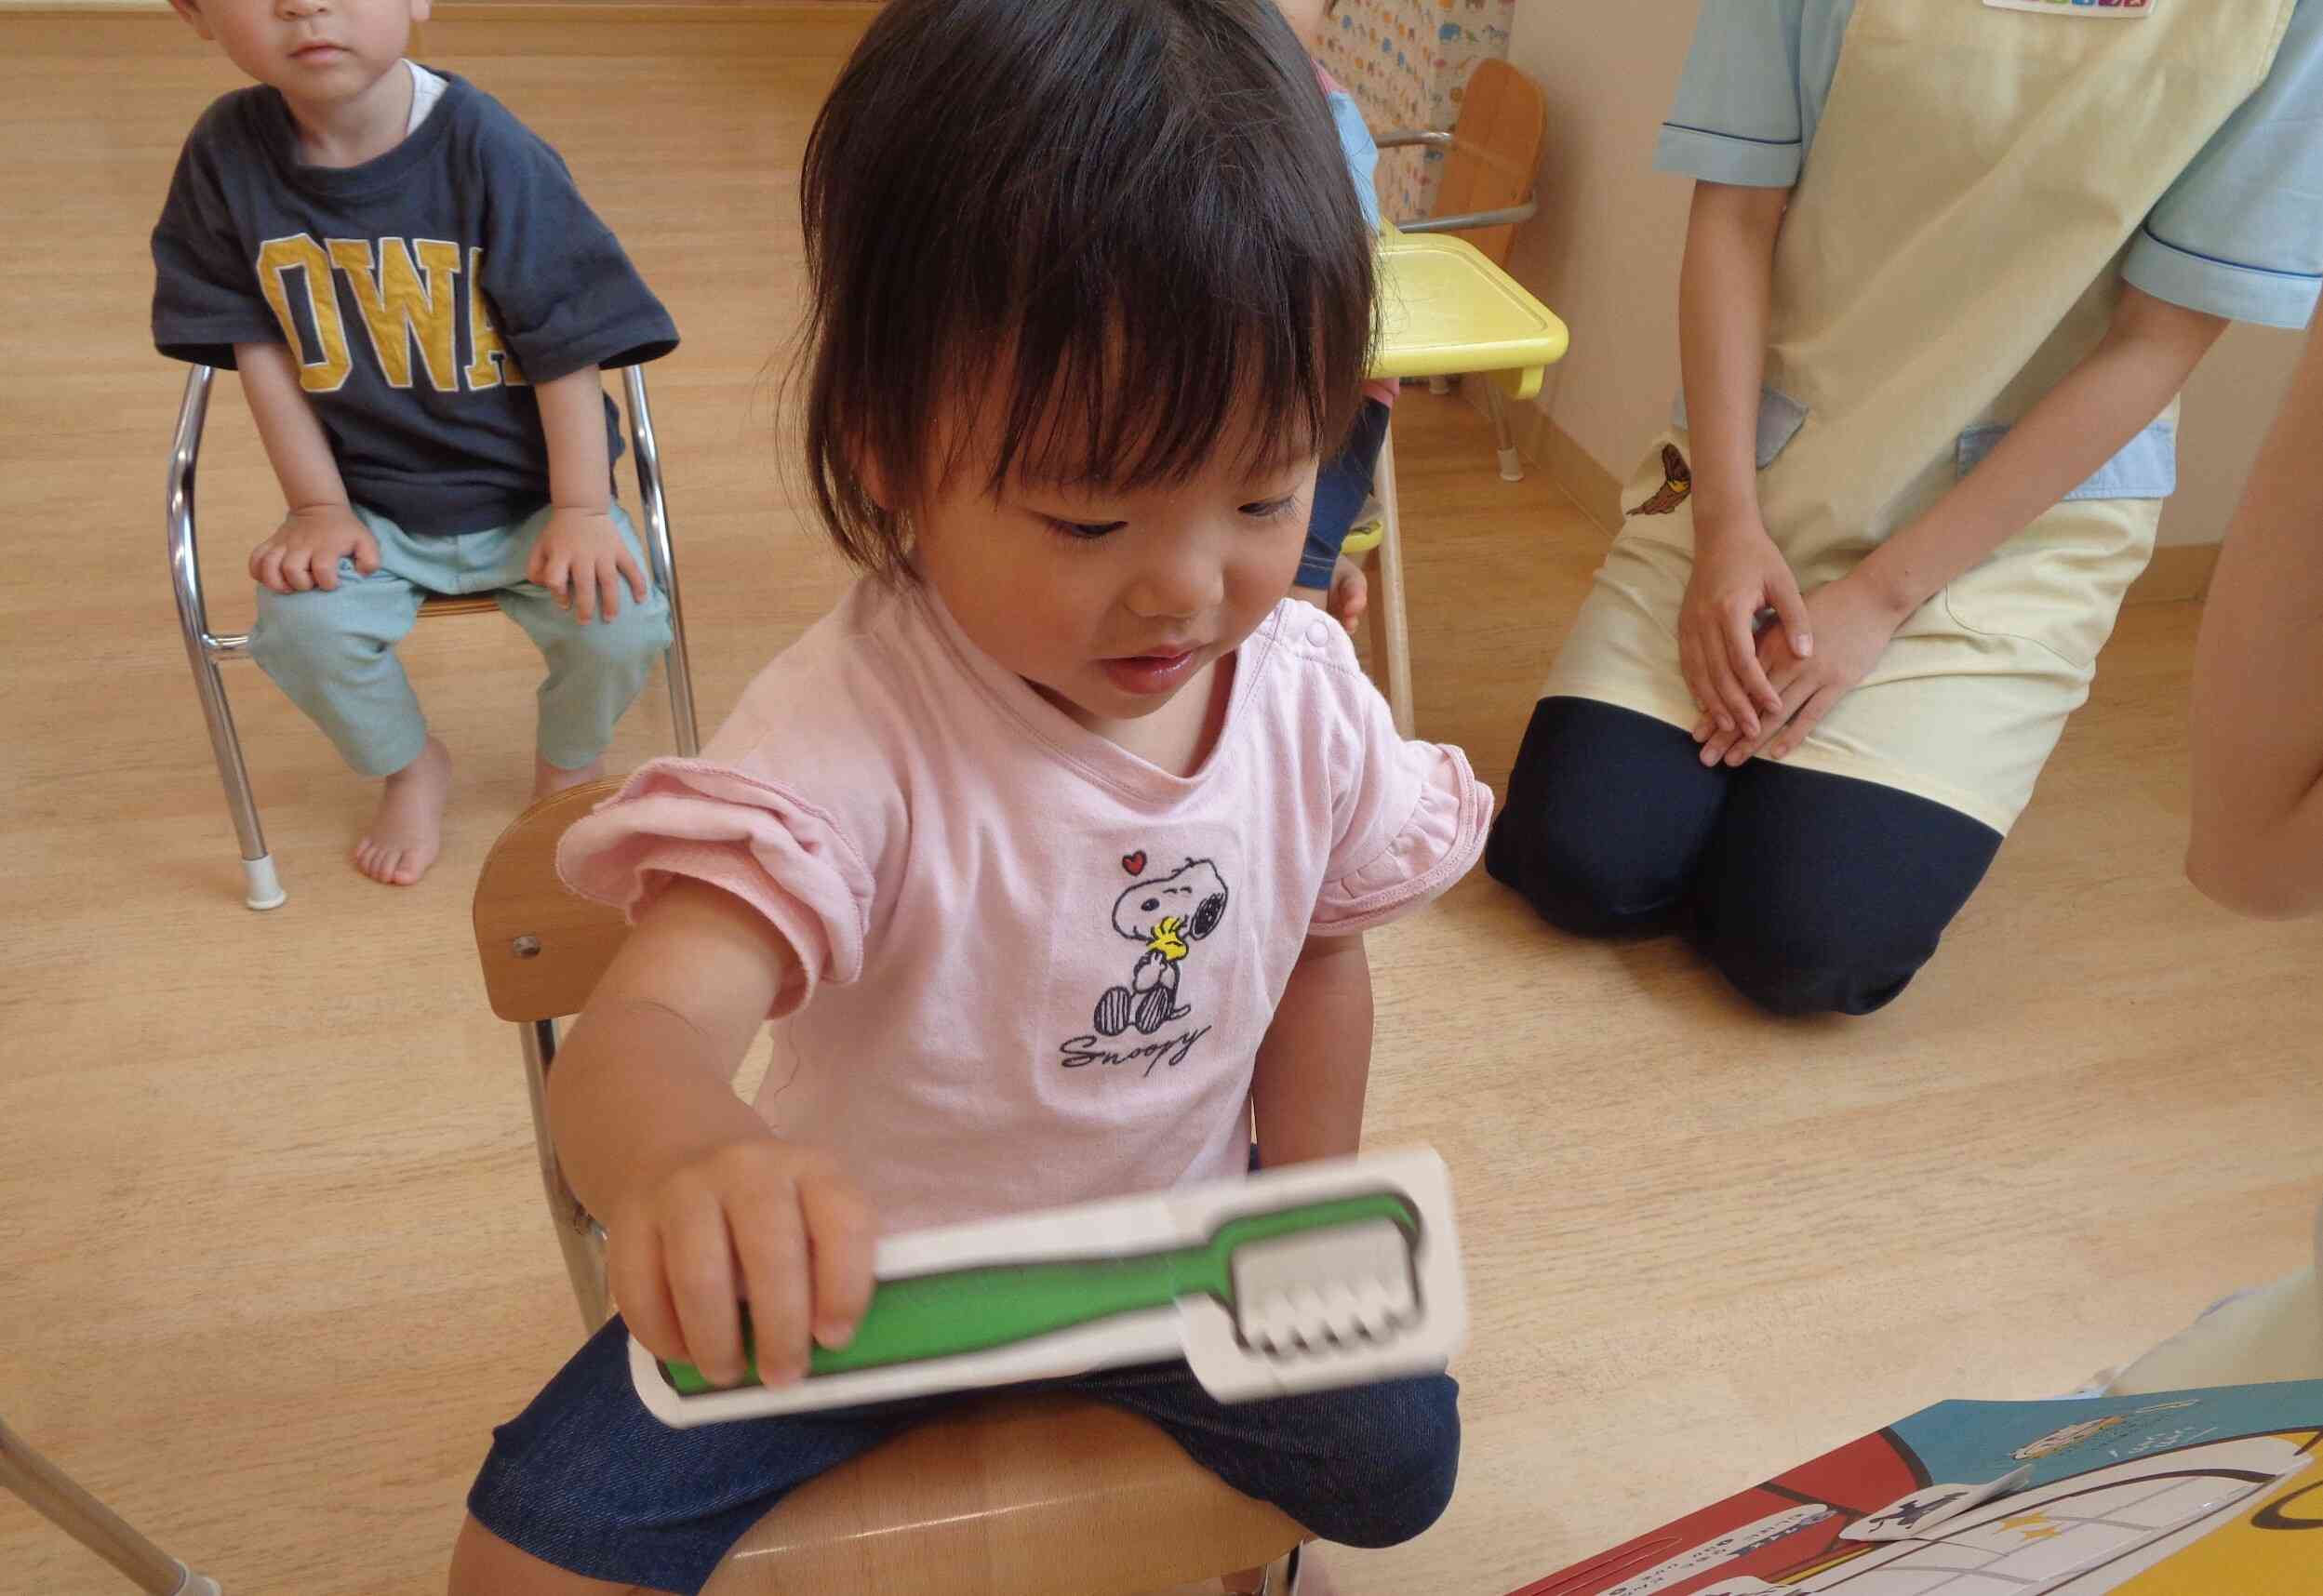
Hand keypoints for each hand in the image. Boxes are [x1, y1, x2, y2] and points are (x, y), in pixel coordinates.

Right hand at [248, 504, 376, 593]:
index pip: (323, 569)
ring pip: (268, 565)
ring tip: (287, 587)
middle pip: (291, 569)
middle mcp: (302, 545)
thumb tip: (362, 576)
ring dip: (275, 581)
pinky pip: (255, 559)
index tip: (332, 583)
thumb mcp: (365, 541)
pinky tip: (270, 578)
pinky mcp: (271, 543)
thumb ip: (370, 560)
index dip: (328, 582)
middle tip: (308, 584)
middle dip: (300, 584)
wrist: (320, 508)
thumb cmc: (344, 531)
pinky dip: (257, 572)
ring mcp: (283, 544)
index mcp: (326, 546)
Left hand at [528, 506, 646, 622]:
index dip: (558, 594)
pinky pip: (631, 567)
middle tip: (584, 621)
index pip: (556, 579)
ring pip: (609, 581)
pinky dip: (638, 583)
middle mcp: (582, 555)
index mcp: (561, 554)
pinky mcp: (619, 549)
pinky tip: (641, 599)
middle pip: (584, 585)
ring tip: (610, 618)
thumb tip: (544, 587)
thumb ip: (535, 568)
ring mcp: (603, 553)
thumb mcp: (540, 547)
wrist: (581, 508)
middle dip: (585, 607)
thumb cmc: (559, 533)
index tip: (564, 603)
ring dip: (610, 602)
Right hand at [604, 1137, 875, 1389]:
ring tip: (727, 1374)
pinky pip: (641, 1288)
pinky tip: (682, 1353)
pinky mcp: (630, 1216)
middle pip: (770, 1253)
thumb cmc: (767, 1212)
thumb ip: (827, 1269)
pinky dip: (663, 1335)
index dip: (844, 1288)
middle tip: (782, 1378)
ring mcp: (684, 1188)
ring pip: (699, 1275)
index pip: (843, 1223)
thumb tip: (826, 1347)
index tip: (833, 1340)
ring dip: (716, 1341)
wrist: (682, 1154)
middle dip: (780, 1329)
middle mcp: (748, 1168)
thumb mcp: (811, 1216)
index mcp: (811, 1169)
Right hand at [1678, 512, 1813, 738]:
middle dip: (1736, 706)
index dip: (1758, 687)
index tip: (1774, 707)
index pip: (1743, 659)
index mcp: (1730, 609)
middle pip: (1718, 674)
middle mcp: (1704, 620)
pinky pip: (1688, 665)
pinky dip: (1696, 688)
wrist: (1721, 533)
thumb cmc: (1757, 557)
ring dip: (1713, 704)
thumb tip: (1806, 654)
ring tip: (1729, 727)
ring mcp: (1690, 624)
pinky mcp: (1684, 626)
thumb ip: (1796, 619)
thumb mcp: (1784, 582)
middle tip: (1753, 731)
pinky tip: (1706, 706)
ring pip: (1699, 673)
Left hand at [1692, 573, 1905, 766]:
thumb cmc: (1824, 606)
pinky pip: (1811, 715)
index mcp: (1770, 644)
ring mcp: (1813, 674)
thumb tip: (1732, 668)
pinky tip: (1775, 754)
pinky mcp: (1838, 683)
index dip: (1716, 710)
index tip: (1697, 733)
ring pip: (1775, 715)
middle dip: (1725, 733)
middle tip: (1706, 757)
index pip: (1736, 685)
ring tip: (1732, 760)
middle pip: (1750, 704)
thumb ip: (1760, 644)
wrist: (1870, 598)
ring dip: (1751, 741)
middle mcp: (1787, 662)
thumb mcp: (1784, 618)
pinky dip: (1793, 735)